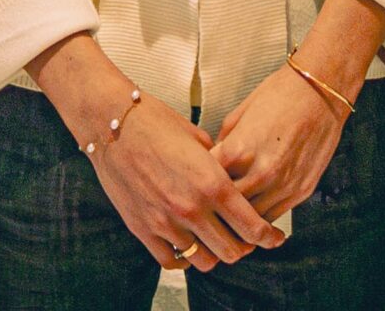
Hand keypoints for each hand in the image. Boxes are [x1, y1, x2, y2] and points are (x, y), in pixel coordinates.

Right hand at [32, 35, 283, 272]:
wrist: (110, 123)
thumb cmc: (155, 122)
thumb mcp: (198, 139)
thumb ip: (218, 164)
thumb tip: (229, 176)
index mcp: (212, 183)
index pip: (252, 226)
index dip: (268, 237)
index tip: (273, 238)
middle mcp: (192, 208)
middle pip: (232, 251)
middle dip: (243, 247)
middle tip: (243, 239)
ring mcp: (166, 222)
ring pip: (204, 261)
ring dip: (213, 253)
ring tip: (213, 240)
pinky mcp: (142, 228)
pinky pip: (171, 261)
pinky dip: (183, 258)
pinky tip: (187, 245)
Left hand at [215, 61, 350, 225]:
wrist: (321, 93)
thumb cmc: (280, 96)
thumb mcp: (238, 115)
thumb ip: (223, 144)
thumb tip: (213, 162)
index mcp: (237, 151)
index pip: (206, 184)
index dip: (199, 187)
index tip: (196, 187)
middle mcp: (259, 173)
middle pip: (226, 209)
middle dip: (216, 209)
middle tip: (209, 207)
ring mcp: (282, 186)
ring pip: (251, 221)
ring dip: (239, 219)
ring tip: (229, 215)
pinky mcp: (300, 192)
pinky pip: (273, 217)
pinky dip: (261, 218)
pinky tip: (253, 212)